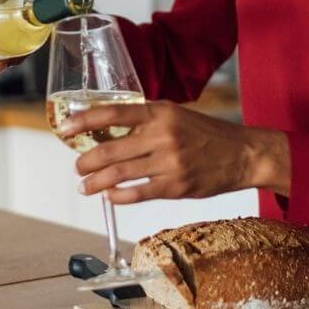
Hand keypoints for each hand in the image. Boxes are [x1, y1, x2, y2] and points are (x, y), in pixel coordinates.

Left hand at [62, 101, 290, 203]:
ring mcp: (169, 162)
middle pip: (109, 148)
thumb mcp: (176, 115)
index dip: (84, 120)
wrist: (243, 154)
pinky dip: (119, 196)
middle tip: (78, 166)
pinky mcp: (176, 186)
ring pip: (119, 174)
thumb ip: (146, 121)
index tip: (65, 128)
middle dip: (86, 161)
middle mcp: (162, 134)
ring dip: (95, 182)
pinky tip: (111, 196)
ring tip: (85, 187)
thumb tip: (108, 131)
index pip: (112, 112)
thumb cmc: (207, 134)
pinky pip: (138, 193)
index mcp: (160, 111)